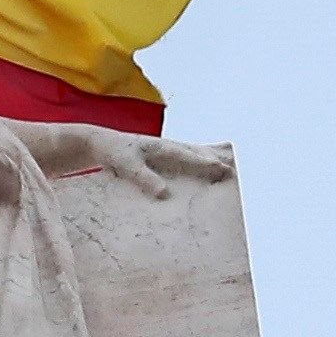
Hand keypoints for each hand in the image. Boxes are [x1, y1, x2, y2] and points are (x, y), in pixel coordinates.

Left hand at [84, 131, 230, 193]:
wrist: (100, 142)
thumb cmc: (113, 152)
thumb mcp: (126, 166)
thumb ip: (144, 178)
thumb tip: (165, 194)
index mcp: (161, 147)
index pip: (189, 156)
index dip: (206, 163)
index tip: (224, 169)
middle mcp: (167, 146)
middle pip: (197, 152)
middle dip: (216, 160)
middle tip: (235, 170)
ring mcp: (166, 149)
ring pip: (194, 152)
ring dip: (211, 157)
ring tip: (230, 164)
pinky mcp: (162, 155)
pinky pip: (186, 157)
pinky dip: (199, 159)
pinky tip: (206, 165)